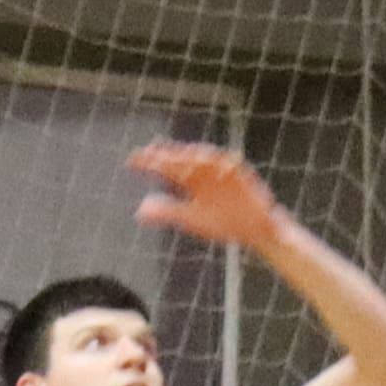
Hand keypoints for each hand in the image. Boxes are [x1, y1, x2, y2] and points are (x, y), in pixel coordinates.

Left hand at [125, 135, 290, 254]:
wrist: (254, 231)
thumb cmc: (222, 223)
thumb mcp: (191, 219)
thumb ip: (168, 212)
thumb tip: (139, 212)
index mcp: (191, 181)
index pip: (167, 168)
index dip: (150, 163)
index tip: (132, 161)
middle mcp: (204, 173)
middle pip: (184, 160)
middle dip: (168, 156)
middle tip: (151, 154)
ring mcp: (224, 173)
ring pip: (207, 159)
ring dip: (193, 158)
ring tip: (178, 158)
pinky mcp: (243, 177)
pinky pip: (234, 167)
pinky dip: (226, 165)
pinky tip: (215, 166)